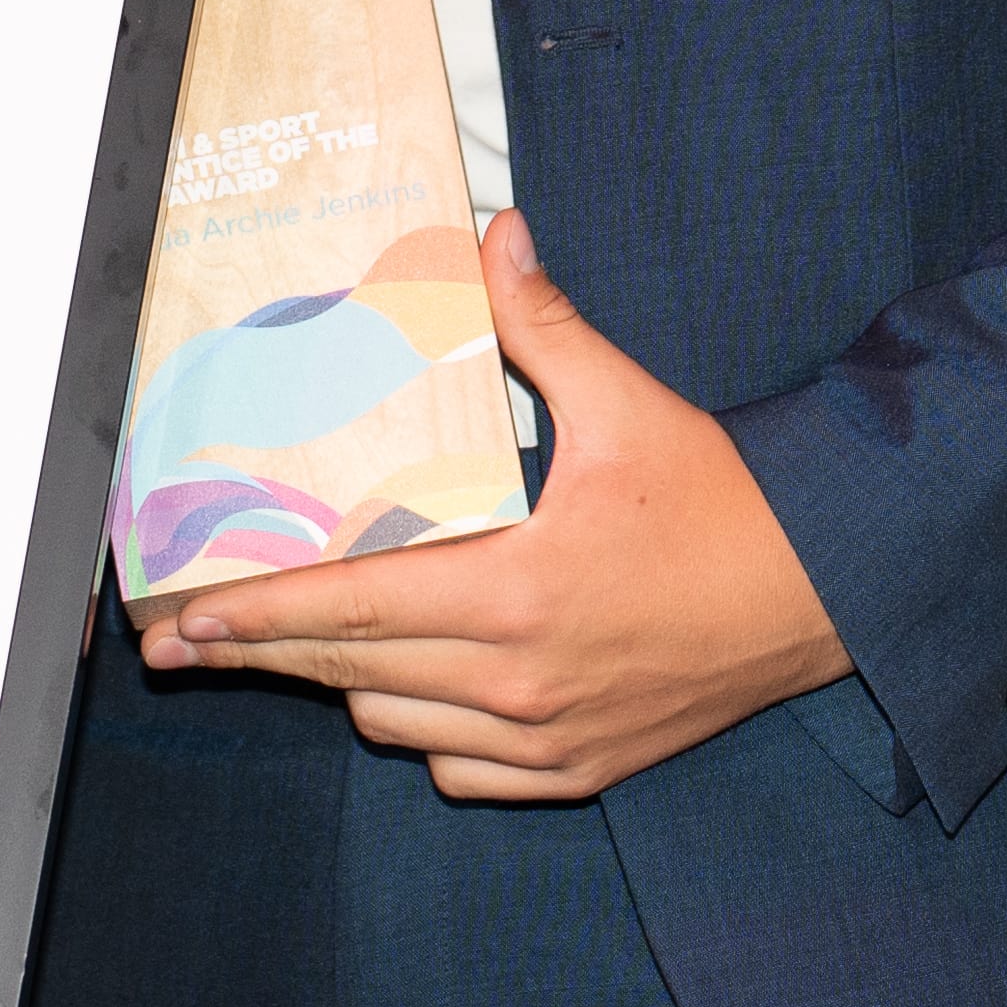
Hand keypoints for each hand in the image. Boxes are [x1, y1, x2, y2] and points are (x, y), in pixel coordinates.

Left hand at [136, 214, 844, 800]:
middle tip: (182, 643)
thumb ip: (545, 325)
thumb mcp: (629, 405)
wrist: (824, 595)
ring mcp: (548, 738)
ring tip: (314, 638)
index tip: (185, 618)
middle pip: (352, 673)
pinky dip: (425, 730)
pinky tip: (420, 686)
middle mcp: (521, 680)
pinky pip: (460, 768)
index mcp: (520, 592)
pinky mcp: (578, 771)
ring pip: (397, 724)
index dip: (257, 614)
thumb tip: (493, 235)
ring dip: (350, 682)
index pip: (352, 608)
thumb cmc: (724, 503)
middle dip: (262, 656)